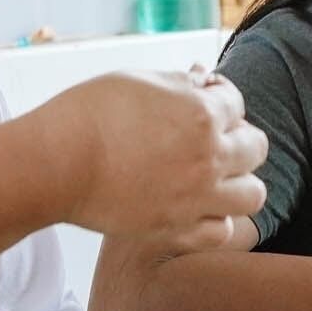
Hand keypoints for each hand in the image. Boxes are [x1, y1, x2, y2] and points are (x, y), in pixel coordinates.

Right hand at [35, 69, 267, 250]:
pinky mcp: (178, 228)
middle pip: (256, 148)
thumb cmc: (88, 114)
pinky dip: (215, 220)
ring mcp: (198, 197)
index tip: (202, 101)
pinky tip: (197, 207)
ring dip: (239, 182)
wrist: (55, 164)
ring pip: (253, 195)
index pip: (237, 103)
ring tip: (216, 177)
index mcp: (202, 114)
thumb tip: (204, 79)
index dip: (219, 98)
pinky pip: (221, 231)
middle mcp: (209, 157)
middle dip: (238, 137)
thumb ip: (179, 82)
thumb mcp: (137, 80)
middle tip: (213, 138)